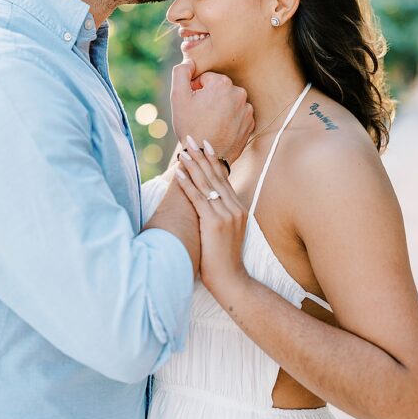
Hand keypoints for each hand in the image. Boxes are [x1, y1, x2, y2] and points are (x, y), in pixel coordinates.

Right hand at [171, 60, 253, 162]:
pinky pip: (237, 115)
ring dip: (220, 109)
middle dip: (209, 98)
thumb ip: (181, 72)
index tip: (193, 105)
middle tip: (200, 115)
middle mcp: (239, 93)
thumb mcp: (178, 96)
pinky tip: (219, 129)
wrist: (206, 156)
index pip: (206, 79)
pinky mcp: (251, 123)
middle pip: (219, 89)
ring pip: (228, 102)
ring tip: (210, 124)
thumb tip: (189, 62)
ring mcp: (247, 109)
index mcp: (222, 83)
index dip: (196, 91)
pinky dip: (229, 119)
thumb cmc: (190, 126)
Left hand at [174, 136, 249, 297]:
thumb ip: (218, 216)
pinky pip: (198, 199)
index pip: (223, 179)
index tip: (204, 145)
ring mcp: (226, 215)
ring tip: (182, 151)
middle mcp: (235, 208)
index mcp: (238, 209)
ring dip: (193, 166)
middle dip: (201, 156)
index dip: (212, 161)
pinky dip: (188, 184)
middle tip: (191, 138)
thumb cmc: (223, 259)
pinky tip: (179, 173)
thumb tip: (205, 205)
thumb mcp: (224, 233)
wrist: (232, 280)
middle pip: (215, 176)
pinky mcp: (215, 223)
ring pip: (207, 184)